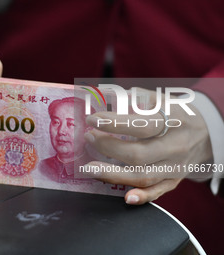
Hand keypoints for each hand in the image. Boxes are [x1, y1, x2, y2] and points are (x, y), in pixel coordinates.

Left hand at [84, 88, 212, 204]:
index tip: (92, 120)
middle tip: (89, 138)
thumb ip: (136, 97)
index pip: (140, 125)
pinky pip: (158, 191)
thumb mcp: (163, 100)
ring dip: (113, 175)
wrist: (208, 135)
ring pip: (143, 176)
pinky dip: (142, 196)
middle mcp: (175, 146)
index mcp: (174, 121)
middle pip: (138, 154)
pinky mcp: (174, 180)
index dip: (112, 123)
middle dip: (107, 147)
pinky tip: (126, 197)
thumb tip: (105, 93)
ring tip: (90, 169)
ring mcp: (175, 166)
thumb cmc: (177, 115)